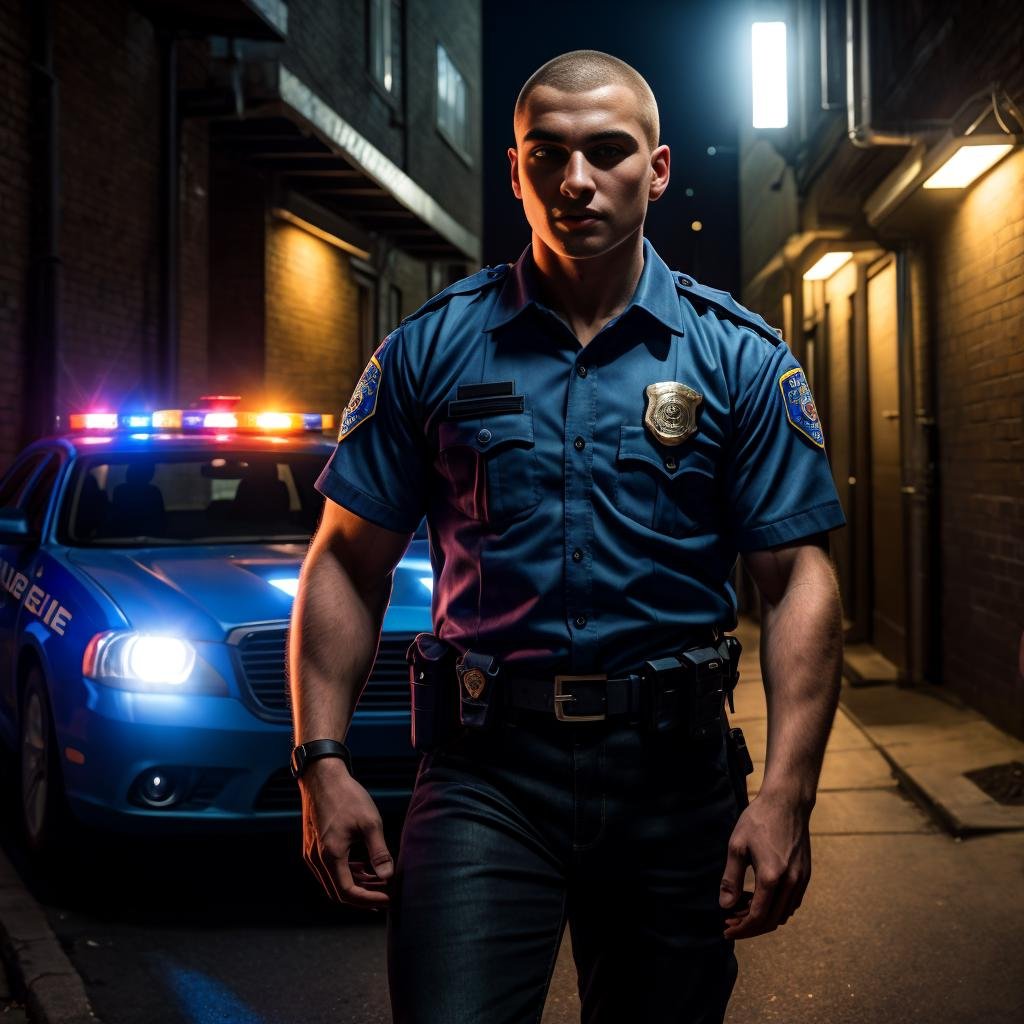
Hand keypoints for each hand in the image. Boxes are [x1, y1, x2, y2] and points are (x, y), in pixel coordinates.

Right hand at [299, 758, 393, 909]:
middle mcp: (316, 859)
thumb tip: (388, 877)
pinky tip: (364, 868)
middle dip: (364, 897)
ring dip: (356, 886)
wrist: (322, 776)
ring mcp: (311, 854)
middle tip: (387, 894)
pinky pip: (329, 870)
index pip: (348, 893)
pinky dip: (347, 874)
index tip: (389, 899)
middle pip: (339, 893)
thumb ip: (379, 852)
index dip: (369, 900)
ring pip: (333, 882)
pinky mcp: (312, 847)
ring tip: (380, 882)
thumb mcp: (370, 823)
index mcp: (330, 855)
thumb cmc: (347, 796)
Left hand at [718, 789, 810, 938]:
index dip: (741, 928)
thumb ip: (731, 878)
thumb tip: (725, 906)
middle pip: (771, 921)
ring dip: (763, 918)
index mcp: (772, 877)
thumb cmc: (759, 820)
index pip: (757, 916)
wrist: (787, 802)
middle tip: (730, 924)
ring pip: (783, 914)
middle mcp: (791, 883)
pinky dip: (775, 908)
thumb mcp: (737, 845)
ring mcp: (801, 880)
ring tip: (741, 910)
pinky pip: (792, 903)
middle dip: (749, 927)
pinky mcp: (805, 875)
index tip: (726, 931)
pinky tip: (759, 899)